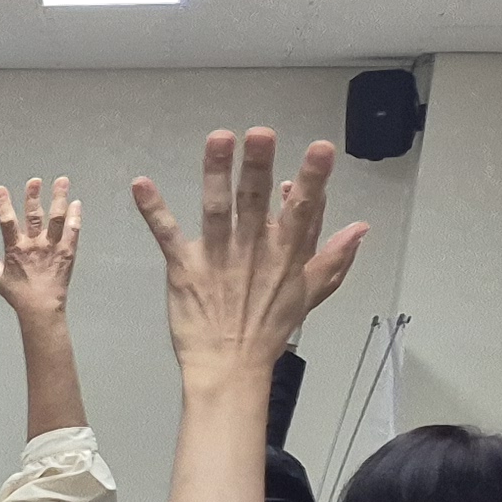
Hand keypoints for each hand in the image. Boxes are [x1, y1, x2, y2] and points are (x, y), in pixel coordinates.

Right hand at [0, 176, 82, 323]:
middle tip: (34, 180)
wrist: (41, 308)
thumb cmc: (19, 295)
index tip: (0, 190)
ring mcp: (52, 247)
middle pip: (33, 215)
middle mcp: (34, 245)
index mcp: (15, 250)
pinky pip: (73, 231)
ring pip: (56, 218)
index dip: (2, 205)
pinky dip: (75, 216)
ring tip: (62, 181)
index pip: (6, 222)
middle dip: (33, 196)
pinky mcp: (67, 252)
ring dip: (59, 198)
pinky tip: (77, 203)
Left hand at [133, 131, 365, 379]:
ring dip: (216, 174)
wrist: (231, 367)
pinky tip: (140, 184)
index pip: (304, 209)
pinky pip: (167, 234)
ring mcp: (217, 257)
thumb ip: (333, 257)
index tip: (321, 149)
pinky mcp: (183, 269)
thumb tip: (361, 227)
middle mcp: (253, 249)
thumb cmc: (270, 329)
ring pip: (217, 209)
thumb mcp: (309, 293)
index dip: (313, 179)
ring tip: (218, 139)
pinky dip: (153, 209)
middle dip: (258, 167)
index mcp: (286, 253)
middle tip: (260, 134)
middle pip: (257, 202)